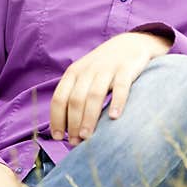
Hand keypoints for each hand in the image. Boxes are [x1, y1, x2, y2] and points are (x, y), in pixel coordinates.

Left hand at [50, 31, 170, 145]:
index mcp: (73, 73)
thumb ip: (75, 95)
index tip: (58, 137)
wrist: (130, 43)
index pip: (59, 98)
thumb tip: (66, 128)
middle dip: (73, 123)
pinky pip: (120, 87)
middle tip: (75, 142)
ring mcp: (107, 69)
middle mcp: (88, 70)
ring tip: (88, 137)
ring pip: (94, 96)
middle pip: (75, 100)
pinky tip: (114, 117)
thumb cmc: (104, 67)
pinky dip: (117, 102)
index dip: (57, 118)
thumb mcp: (85, 75)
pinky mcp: (126, 69)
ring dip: (89, 118)